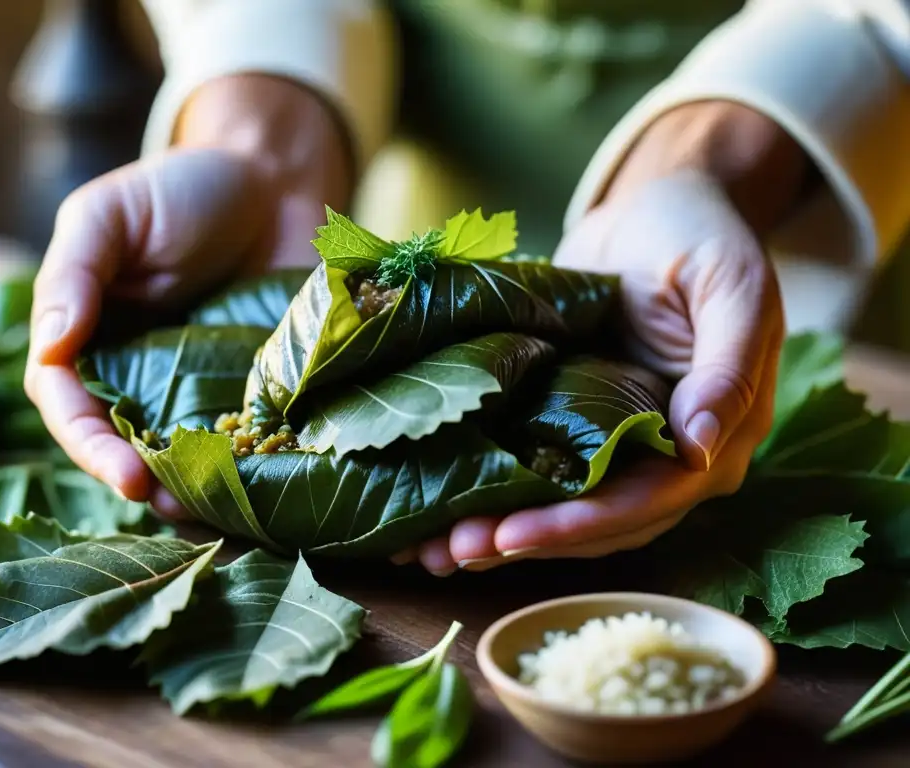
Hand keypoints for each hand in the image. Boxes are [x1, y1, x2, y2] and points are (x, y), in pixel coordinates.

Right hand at [24, 75, 350, 515]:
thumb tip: (50, 348)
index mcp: (88, 337)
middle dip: (146, 482)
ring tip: (219, 514)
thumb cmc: (181, 188)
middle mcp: (136, 373)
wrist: (272, 178)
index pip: (70, 407)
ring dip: (196, 490)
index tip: (129, 476)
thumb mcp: (109, 214)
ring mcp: (196, 386)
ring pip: (184, 454)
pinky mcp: (253, 387)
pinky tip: (267, 488)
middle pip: (124, 445)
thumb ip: (74, 273)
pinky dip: (251, 465)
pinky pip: (246, 436)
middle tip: (177, 506)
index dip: (92, 447)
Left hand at [399, 103, 808, 575]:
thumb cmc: (702, 238)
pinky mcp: (572, 424)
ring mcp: (615, 445)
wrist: (654, 208)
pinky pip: (533, 467)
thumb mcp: (733, 288)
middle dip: (524, 540)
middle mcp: (665, 459)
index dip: (580, 525)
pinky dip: (491, 490)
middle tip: (452, 551)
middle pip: (596, 521)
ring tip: (429, 550)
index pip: (646, 501)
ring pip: (559, 507)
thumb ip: (730, 366)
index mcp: (715, 439)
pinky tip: (437, 511)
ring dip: (497, 530)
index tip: (513, 536)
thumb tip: (702, 447)